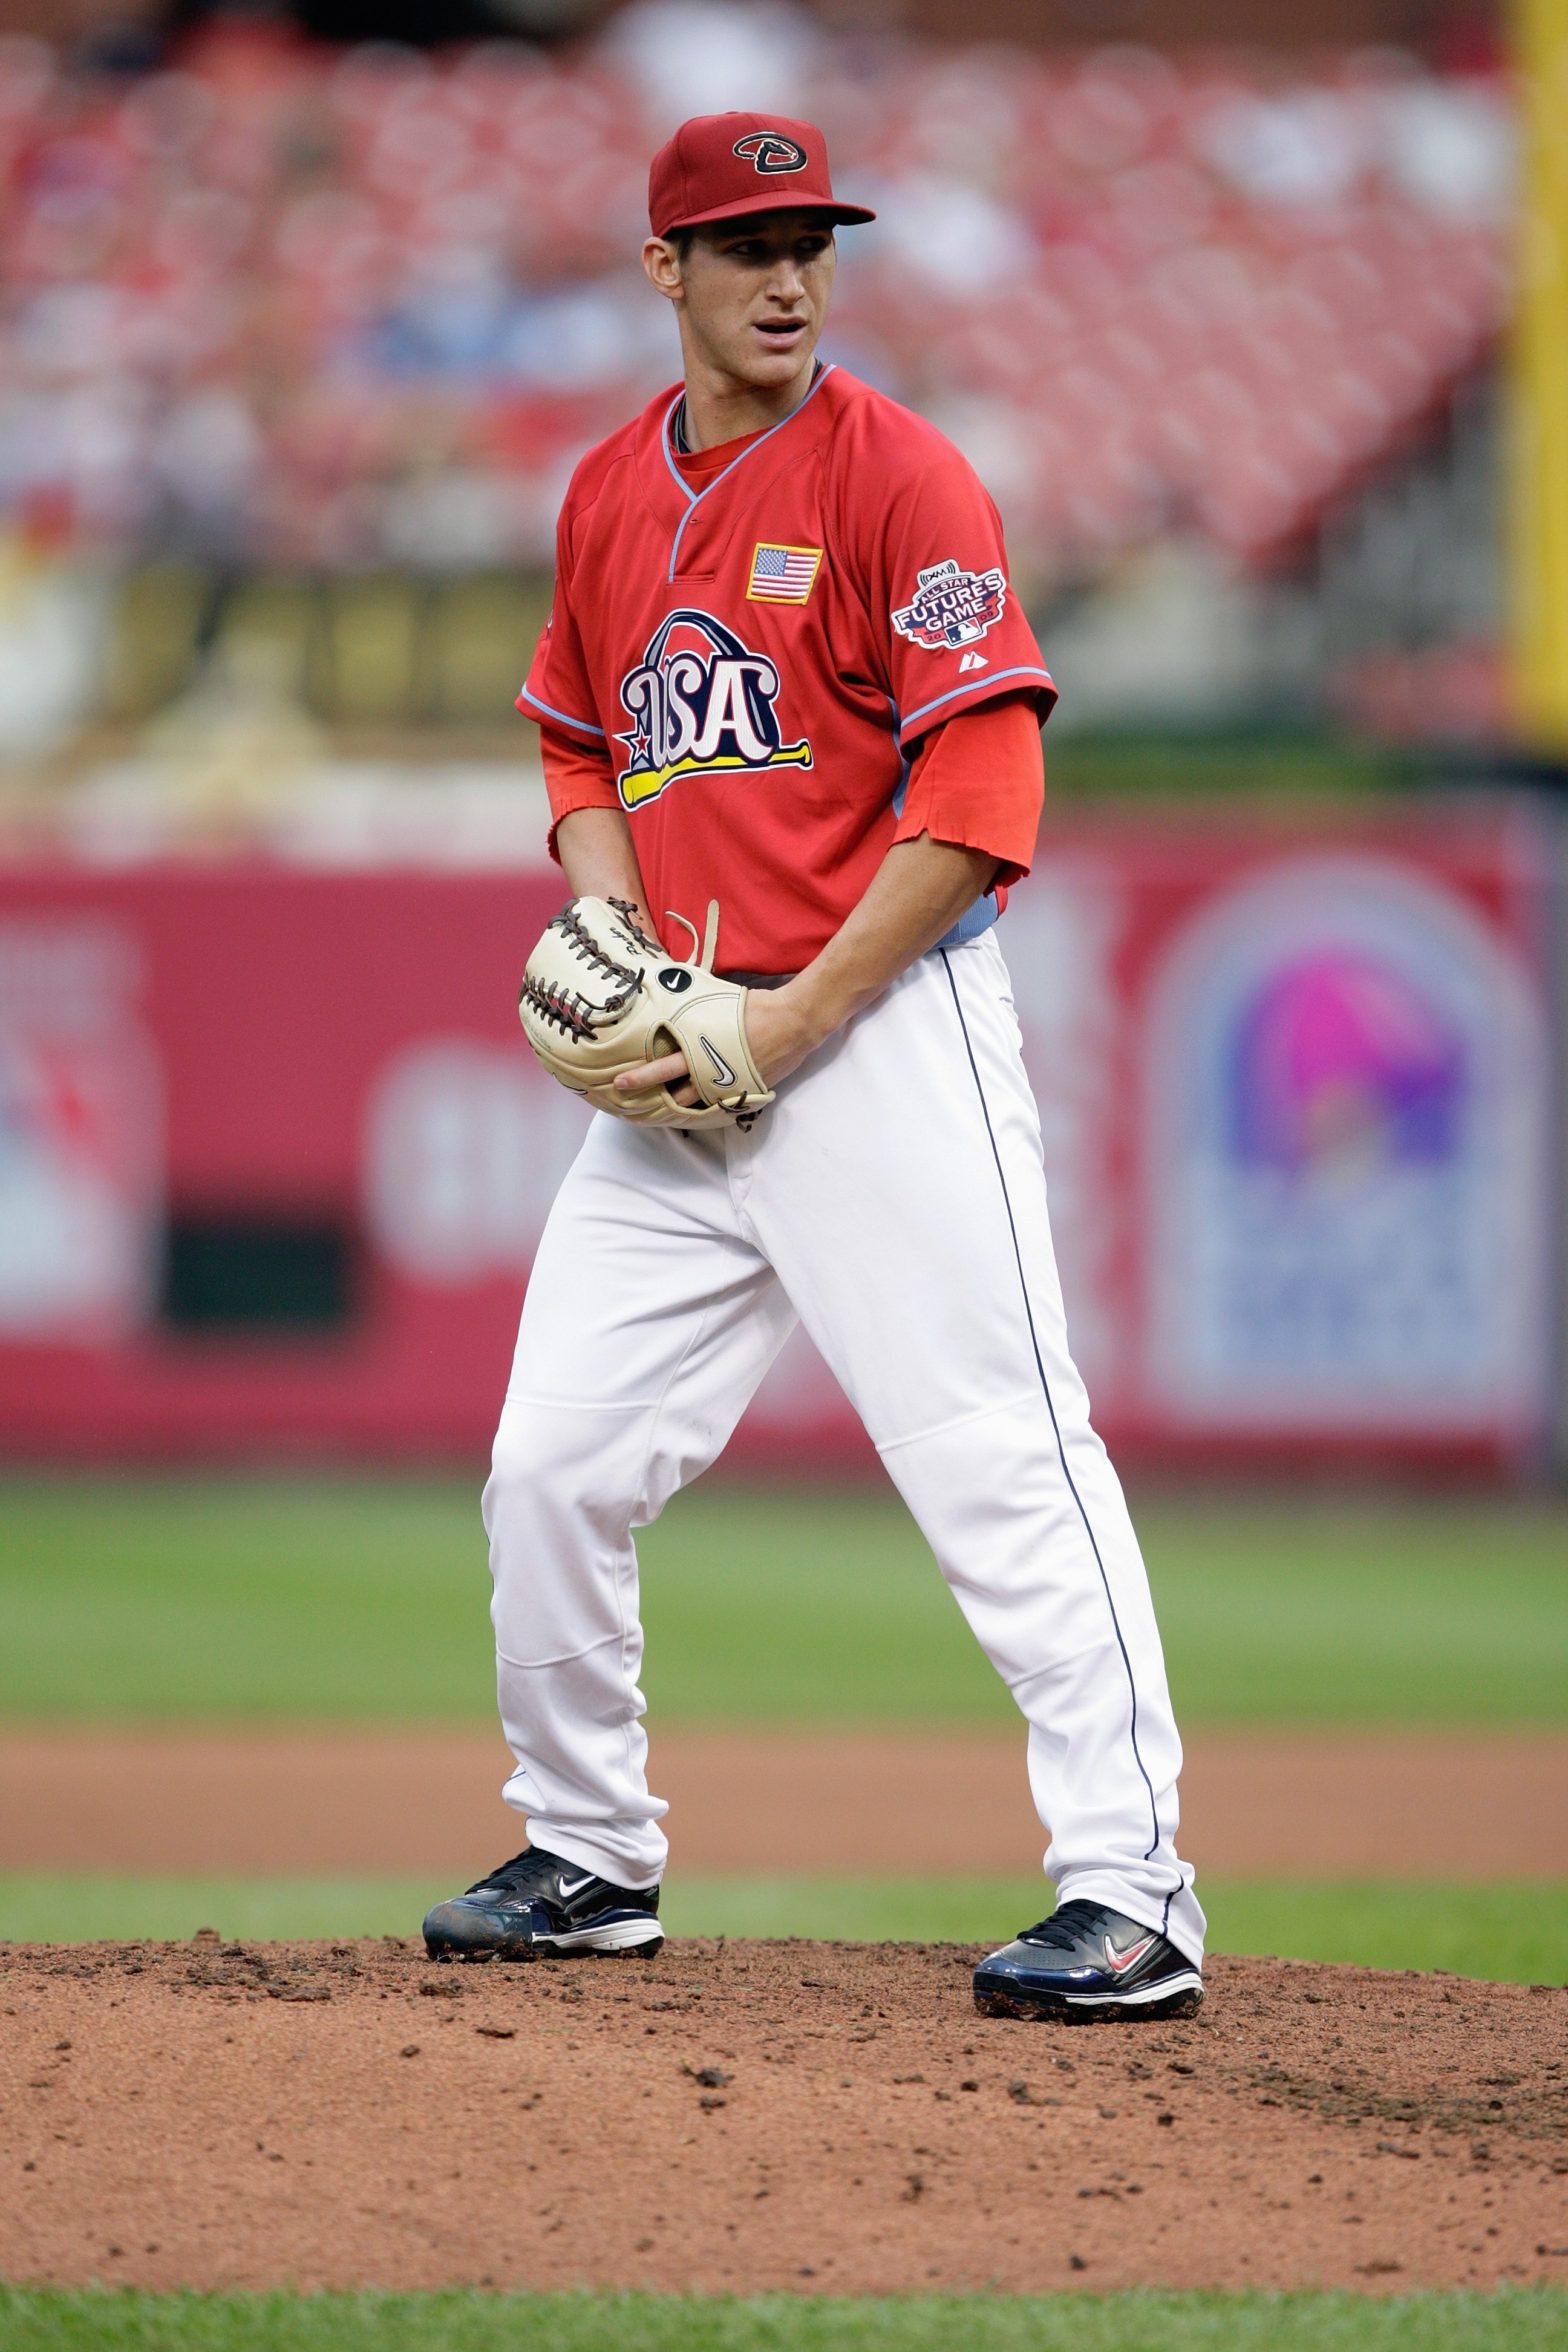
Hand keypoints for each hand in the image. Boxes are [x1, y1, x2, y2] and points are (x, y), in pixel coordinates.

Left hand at [613, 979, 823, 1108]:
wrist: (793, 1022)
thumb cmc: (756, 1007)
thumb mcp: (717, 1003)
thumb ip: (696, 1013)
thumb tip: (676, 1004)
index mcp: (703, 1048)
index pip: (665, 1066)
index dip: (642, 1076)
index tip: (622, 1081)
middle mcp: (713, 1072)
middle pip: (675, 1093)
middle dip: (651, 1098)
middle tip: (629, 1104)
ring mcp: (730, 1086)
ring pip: (696, 1105)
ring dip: (675, 1109)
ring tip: (655, 1114)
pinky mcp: (745, 1093)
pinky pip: (719, 1106)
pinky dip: (703, 1109)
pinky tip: (690, 1112)